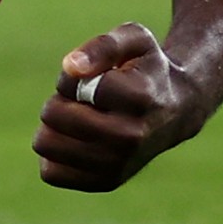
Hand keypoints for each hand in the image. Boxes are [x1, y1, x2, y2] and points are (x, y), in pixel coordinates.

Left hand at [34, 23, 197, 192]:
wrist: (176, 112)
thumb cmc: (146, 69)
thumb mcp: (133, 40)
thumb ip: (102, 46)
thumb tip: (70, 67)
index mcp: (138, 97)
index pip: (71, 84)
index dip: (72, 77)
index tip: (94, 78)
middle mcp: (131, 137)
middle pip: (53, 115)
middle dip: (59, 100)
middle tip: (84, 100)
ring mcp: (119, 164)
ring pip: (46, 144)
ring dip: (54, 126)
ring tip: (79, 119)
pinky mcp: (106, 183)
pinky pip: (50, 172)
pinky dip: (54, 154)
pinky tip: (77, 141)